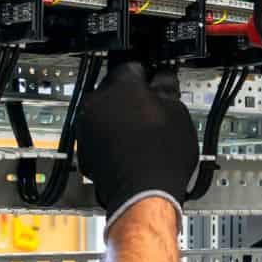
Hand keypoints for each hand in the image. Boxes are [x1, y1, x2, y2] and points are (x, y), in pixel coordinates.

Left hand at [77, 61, 198, 228]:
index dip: (148, 75)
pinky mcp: (84, 148)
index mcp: (121, 86)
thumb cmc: (162, 157)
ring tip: (143, 133)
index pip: (133, 67)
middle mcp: (97, 102)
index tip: (155, 84)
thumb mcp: (178, 114)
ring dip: (120, 117)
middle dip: (131, 97)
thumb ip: (167, 89)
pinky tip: (131, 148)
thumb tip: (163, 79)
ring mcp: (87, 126)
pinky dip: (111, 137)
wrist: (144, 194)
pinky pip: (98, 134)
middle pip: (114, 89)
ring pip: (105, 112)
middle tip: (152, 111)